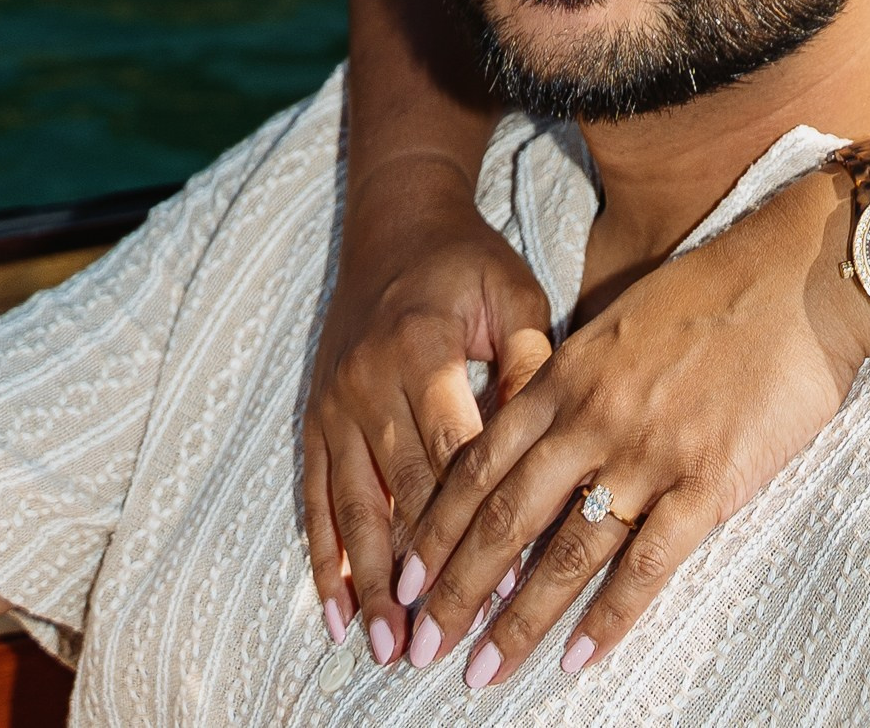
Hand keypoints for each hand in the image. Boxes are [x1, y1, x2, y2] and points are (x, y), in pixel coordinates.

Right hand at [302, 155, 554, 659]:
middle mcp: (370, 380)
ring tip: (389, 648)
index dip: (480, 525)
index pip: (456, 455)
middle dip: (425, 575)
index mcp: (423, 349)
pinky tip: (336, 612)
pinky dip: (324, 559)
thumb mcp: (514, 295)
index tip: (504, 589)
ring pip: (353, 507)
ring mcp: (335, 401)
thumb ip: (532, 366)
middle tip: (445, 645)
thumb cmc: (470, 262)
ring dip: (371, 584)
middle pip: (403, 493)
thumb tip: (554, 447)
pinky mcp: (315, 415)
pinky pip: (315, 496)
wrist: (394, 220)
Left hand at [390, 167, 869, 688]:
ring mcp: (648, 454)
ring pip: (565, 554)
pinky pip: (647, 566)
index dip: (437, 526)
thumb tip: (531, 431)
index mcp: (566, 375)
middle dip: (457, 590)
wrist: (796, 278)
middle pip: (505, 518)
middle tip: (421, 646)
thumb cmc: (710, 293)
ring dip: (519, 622)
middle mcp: (593, 418)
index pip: (479, 463)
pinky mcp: (708, 483)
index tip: (407, 575)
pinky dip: (608, 620)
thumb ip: (572, 380)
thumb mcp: (618, 322)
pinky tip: (577, 660)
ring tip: (483, 672)